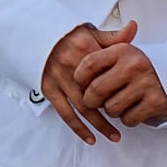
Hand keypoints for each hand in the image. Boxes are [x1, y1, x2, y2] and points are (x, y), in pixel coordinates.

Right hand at [41, 23, 131, 144]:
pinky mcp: (48, 88)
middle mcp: (71, 66)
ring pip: (83, 108)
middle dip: (113, 112)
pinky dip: (78, 127)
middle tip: (128, 122)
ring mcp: (58, 79)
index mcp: (84, 50)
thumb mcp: (88, 32)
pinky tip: (90, 138)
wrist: (32, 33)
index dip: (121, 89)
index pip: (108, 74)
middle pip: (97, 95)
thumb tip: (133, 28)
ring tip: (114, 136)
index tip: (133, 100)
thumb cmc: (64, 35)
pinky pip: (65, 113)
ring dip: (99, 125)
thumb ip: (112, 36)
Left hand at [75, 22, 166, 125]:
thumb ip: (102, 51)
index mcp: (122, 50)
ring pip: (111, 108)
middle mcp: (133, 65)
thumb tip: (73, 50)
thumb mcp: (126, 52)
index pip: (88, 64)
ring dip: (111, 111)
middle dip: (91, 101)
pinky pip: (128, 119)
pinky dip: (127, 119)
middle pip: (96, 90)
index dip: (79, 78)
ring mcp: (146, 84)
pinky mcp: (156, 102)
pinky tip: (133, 109)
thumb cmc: (145, 66)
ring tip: (118, 103)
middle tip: (95, 101)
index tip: (80, 84)